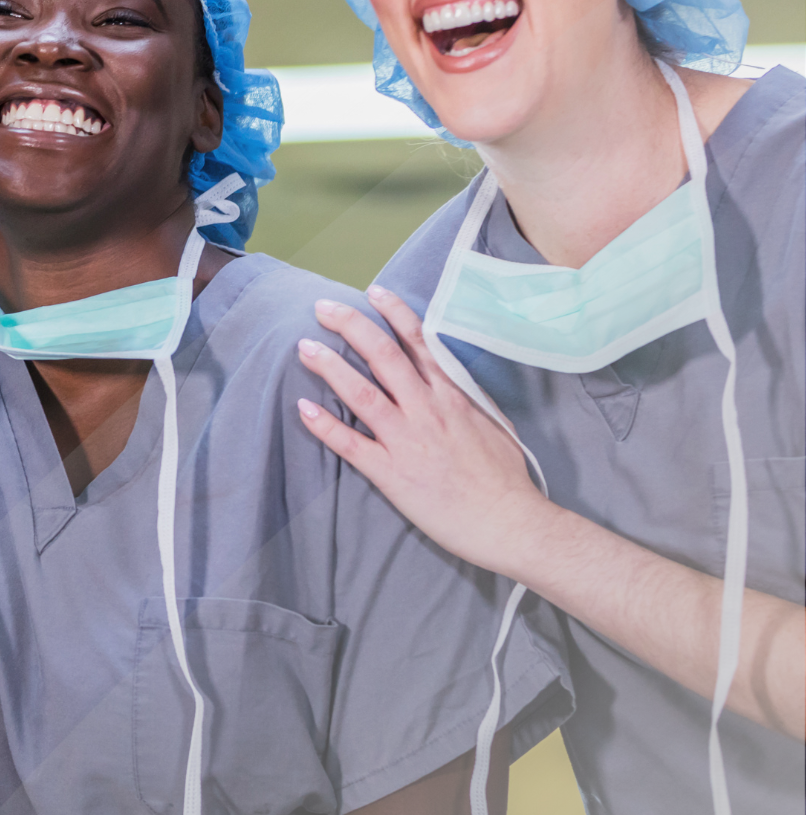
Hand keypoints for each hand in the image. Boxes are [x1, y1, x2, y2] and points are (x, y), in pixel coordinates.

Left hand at [296, 285, 548, 576]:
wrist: (510, 522)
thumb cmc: (506, 477)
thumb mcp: (492, 422)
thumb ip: (466, 396)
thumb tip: (450, 376)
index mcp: (452, 395)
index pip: (420, 342)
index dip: (395, 313)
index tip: (374, 292)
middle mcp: (427, 409)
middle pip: (383, 356)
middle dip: (351, 326)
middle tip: (323, 308)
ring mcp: (407, 440)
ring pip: (362, 393)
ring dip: (330, 367)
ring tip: (304, 348)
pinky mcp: (392, 473)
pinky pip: (352, 445)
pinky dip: (325, 426)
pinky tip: (303, 409)